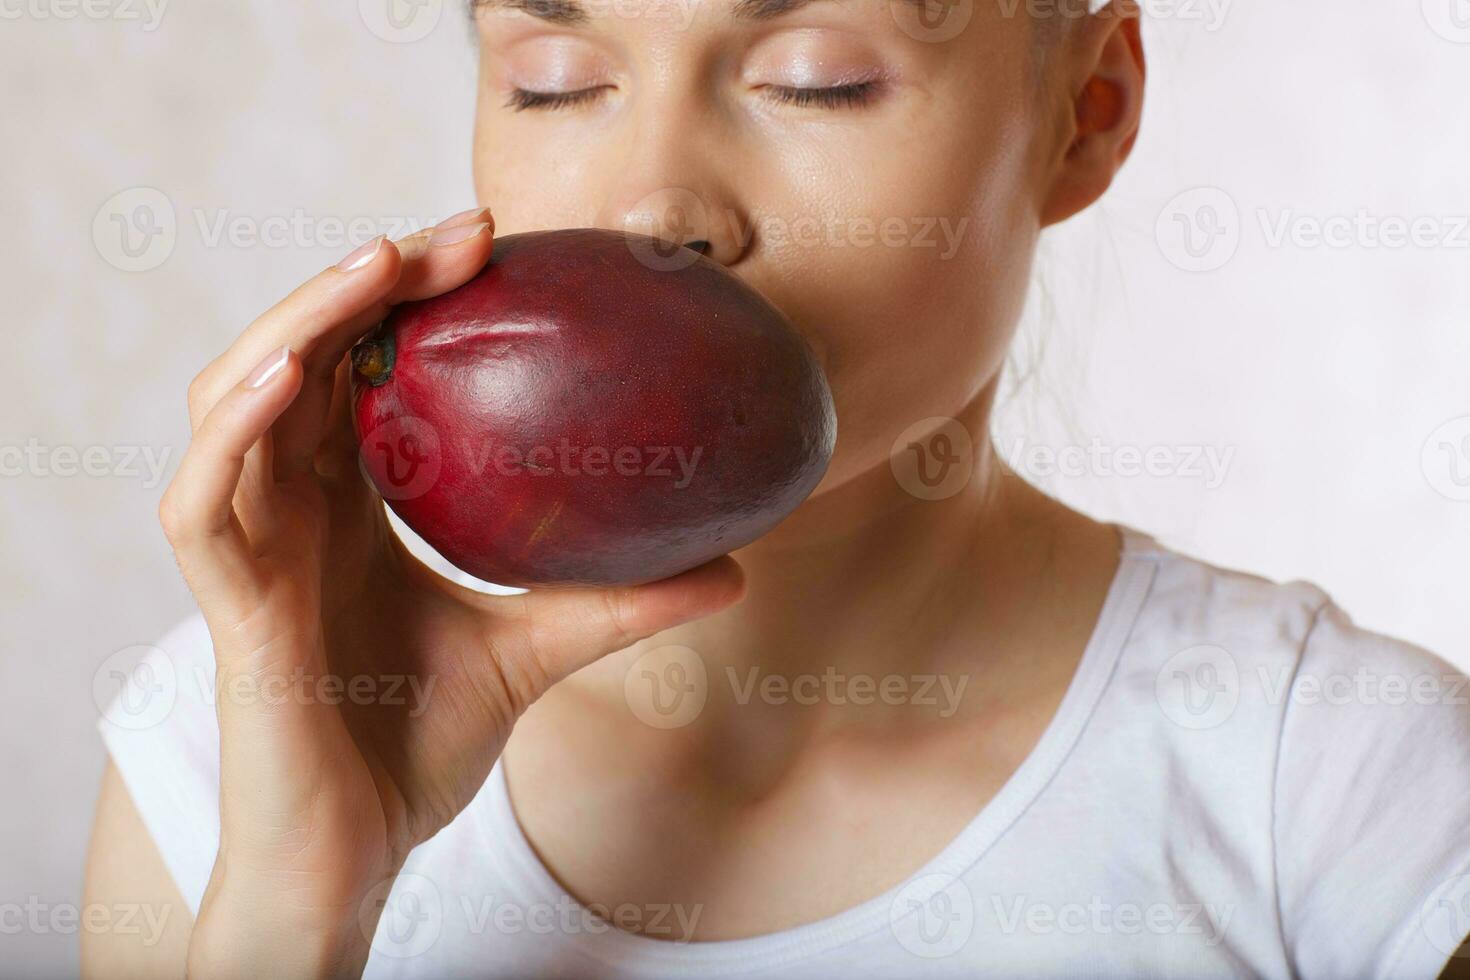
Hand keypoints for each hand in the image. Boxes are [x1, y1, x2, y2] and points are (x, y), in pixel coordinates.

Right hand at [158, 209, 744, 977]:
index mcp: (352, 503)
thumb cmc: (421, 744)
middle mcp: (294, 507)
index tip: (495, 246)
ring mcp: (252, 550)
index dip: (409, 297)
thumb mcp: (540, 648)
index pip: (363, 368)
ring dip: (295, 321)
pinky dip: (230, 432)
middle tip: (464, 233)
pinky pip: (200, 503)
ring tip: (377, 267)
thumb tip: (736, 568)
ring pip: (232, 400)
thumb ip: (619, 603)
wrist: (360, 849)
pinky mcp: (226, 606)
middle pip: (300, 356)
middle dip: (365, 279)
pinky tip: (288, 378)